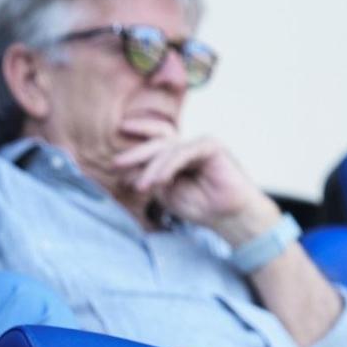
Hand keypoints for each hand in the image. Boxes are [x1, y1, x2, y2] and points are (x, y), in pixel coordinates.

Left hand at [113, 118, 278, 244]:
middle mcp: (188, 146)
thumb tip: (124, 173)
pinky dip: (169, 166)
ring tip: (140, 187)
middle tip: (116, 164)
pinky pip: (184, 153)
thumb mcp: (166, 193)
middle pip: (158, 142)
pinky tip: (160, 181)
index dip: (140, 129)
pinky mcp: (211, 146)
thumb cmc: (201, 206)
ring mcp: (200, 144)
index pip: (157, 137)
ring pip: (168, 149)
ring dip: (151, 169)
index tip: (120, 130)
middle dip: (136, 153)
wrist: (230, 217)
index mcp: (178, 154)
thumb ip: (150, 179)